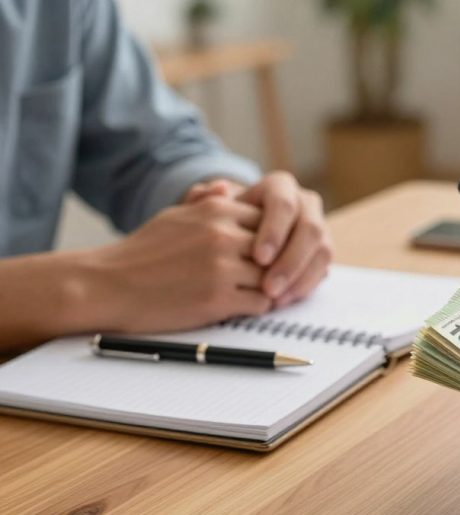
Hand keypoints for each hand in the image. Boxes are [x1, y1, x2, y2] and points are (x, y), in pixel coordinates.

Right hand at [89, 197, 271, 331]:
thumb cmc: (143, 252)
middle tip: (268, 274)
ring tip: (252, 290)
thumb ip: (206, 202)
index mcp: (216, 209)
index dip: (270, 237)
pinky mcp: (219, 299)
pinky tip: (240, 305)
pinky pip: (261, 303)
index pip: (270, 218)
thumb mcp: (175, 215)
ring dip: (267, 286)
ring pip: (273, 276)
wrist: (108, 286)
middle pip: (276, 247)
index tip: (262, 251)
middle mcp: (222, 234)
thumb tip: (229, 186)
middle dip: (275, 263)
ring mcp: (222, 267)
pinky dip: (256, 306)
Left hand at [186, 173, 333, 307]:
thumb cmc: (217, 224)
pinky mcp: (323, 251)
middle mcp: (305, 203)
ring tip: (274, 298)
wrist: (233, 240)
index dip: (274, 231)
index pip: (283, 204)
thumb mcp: (206, 212)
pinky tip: (282, 300)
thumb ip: (204, 199)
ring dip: (299, 277)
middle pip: (310, 229)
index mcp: (280, 186)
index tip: (257, 258)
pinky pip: (322, 269)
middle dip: (290, 260)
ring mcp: (319, 227)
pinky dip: (304, 286)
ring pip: (321, 250)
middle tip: (268, 286)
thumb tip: (218, 190)